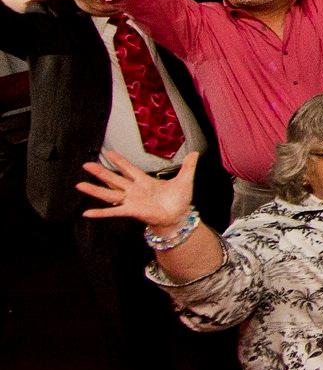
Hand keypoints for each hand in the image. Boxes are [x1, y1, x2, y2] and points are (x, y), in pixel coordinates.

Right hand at [76, 150, 198, 230]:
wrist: (180, 217)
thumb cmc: (180, 200)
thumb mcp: (185, 180)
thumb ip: (188, 166)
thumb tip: (196, 152)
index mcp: (144, 181)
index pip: (129, 168)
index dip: (119, 161)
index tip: (108, 152)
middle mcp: (134, 190)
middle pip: (113, 179)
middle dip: (100, 172)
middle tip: (85, 164)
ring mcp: (131, 201)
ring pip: (109, 193)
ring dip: (94, 189)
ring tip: (79, 184)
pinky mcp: (131, 211)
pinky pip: (113, 212)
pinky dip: (100, 213)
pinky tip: (86, 212)